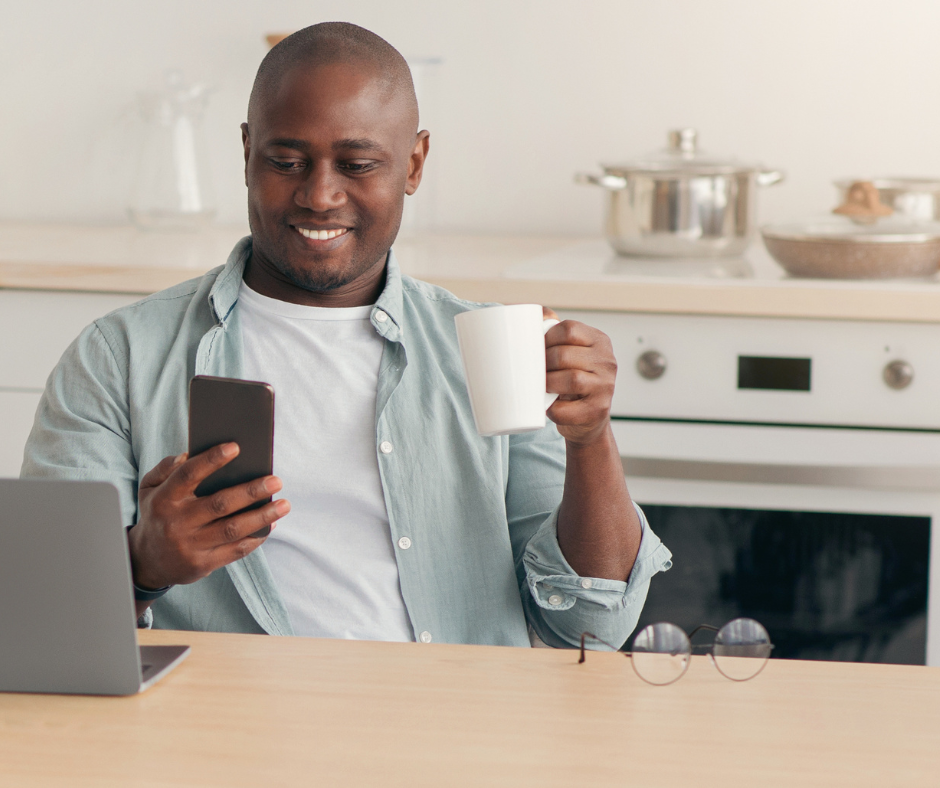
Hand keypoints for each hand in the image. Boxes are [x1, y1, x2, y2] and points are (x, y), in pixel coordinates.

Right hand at [128, 443, 290, 589]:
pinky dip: (256, 538)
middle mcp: (177, 523)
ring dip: (262, 517)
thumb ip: (165, 469)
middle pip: (220, 504)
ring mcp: (191, 545)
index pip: (188, 475)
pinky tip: (271, 525)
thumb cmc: (157, 515)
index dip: (212, 460)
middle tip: (276, 480)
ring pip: (232, 529)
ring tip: (284, 504)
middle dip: (251, 491)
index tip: (236, 447)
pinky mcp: (203, 564)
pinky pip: (235, 550)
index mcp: (164, 499)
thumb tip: (187, 454)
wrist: (146, 561)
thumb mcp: (149, 489)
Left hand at [543, 307, 617, 445]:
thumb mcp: (570, 353)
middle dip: (544, 363)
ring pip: (571, 379)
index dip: (546, 338)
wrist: (588, 420)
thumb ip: (554, 331)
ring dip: (548, 384)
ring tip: (540, 387)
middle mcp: (607, 361)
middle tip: (534, 371)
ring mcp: (605, 386)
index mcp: (599, 341)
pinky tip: (548, 408)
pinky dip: (554, 410)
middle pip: (565, 355)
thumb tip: (532, 311)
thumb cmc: (571, 381)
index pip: (569, 329)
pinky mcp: (598, 410)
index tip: (537, 348)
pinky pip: (569, 409)